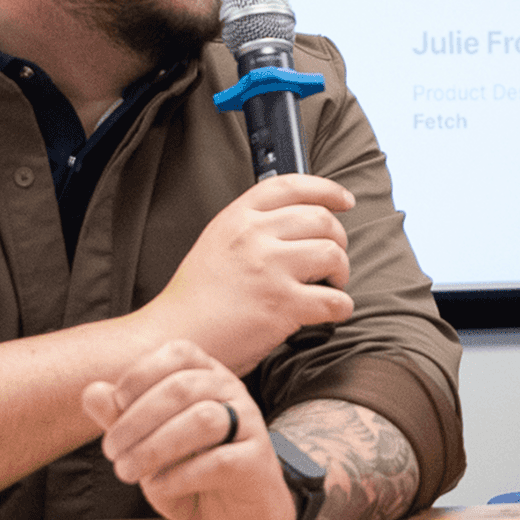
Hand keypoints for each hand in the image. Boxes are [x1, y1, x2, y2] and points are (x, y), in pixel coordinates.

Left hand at [83, 340, 297, 519]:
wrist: (235, 516)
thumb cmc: (188, 470)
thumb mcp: (146, 442)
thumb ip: (120, 417)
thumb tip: (91, 392)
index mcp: (205, 374)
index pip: (177, 353)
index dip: (141, 375)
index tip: (116, 405)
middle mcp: (231, 391)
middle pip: (182, 387)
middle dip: (137, 419)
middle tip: (112, 451)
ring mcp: (249, 424)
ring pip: (202, 420)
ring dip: (155, 447)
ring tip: (129, 471)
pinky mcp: (257, 462)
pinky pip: (219, 461)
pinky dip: (180, 475)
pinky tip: (160, 485)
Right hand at [142, 174, 355, 375]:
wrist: (175, 333)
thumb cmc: (196, 297)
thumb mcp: (217, 243)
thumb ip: (251, 228)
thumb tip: (298, 224)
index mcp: (237, 217)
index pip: (291, 186)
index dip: (326, 190)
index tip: (344, 201)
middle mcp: (254, 236)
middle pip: (321, 219)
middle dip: (338, 240)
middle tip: (332, 261)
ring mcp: (269, 268)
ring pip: (333, 254)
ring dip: (341, 273)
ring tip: (329, 286)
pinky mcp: (282, 304)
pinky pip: (335, 300)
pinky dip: (340, 308)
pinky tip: (329, 312)